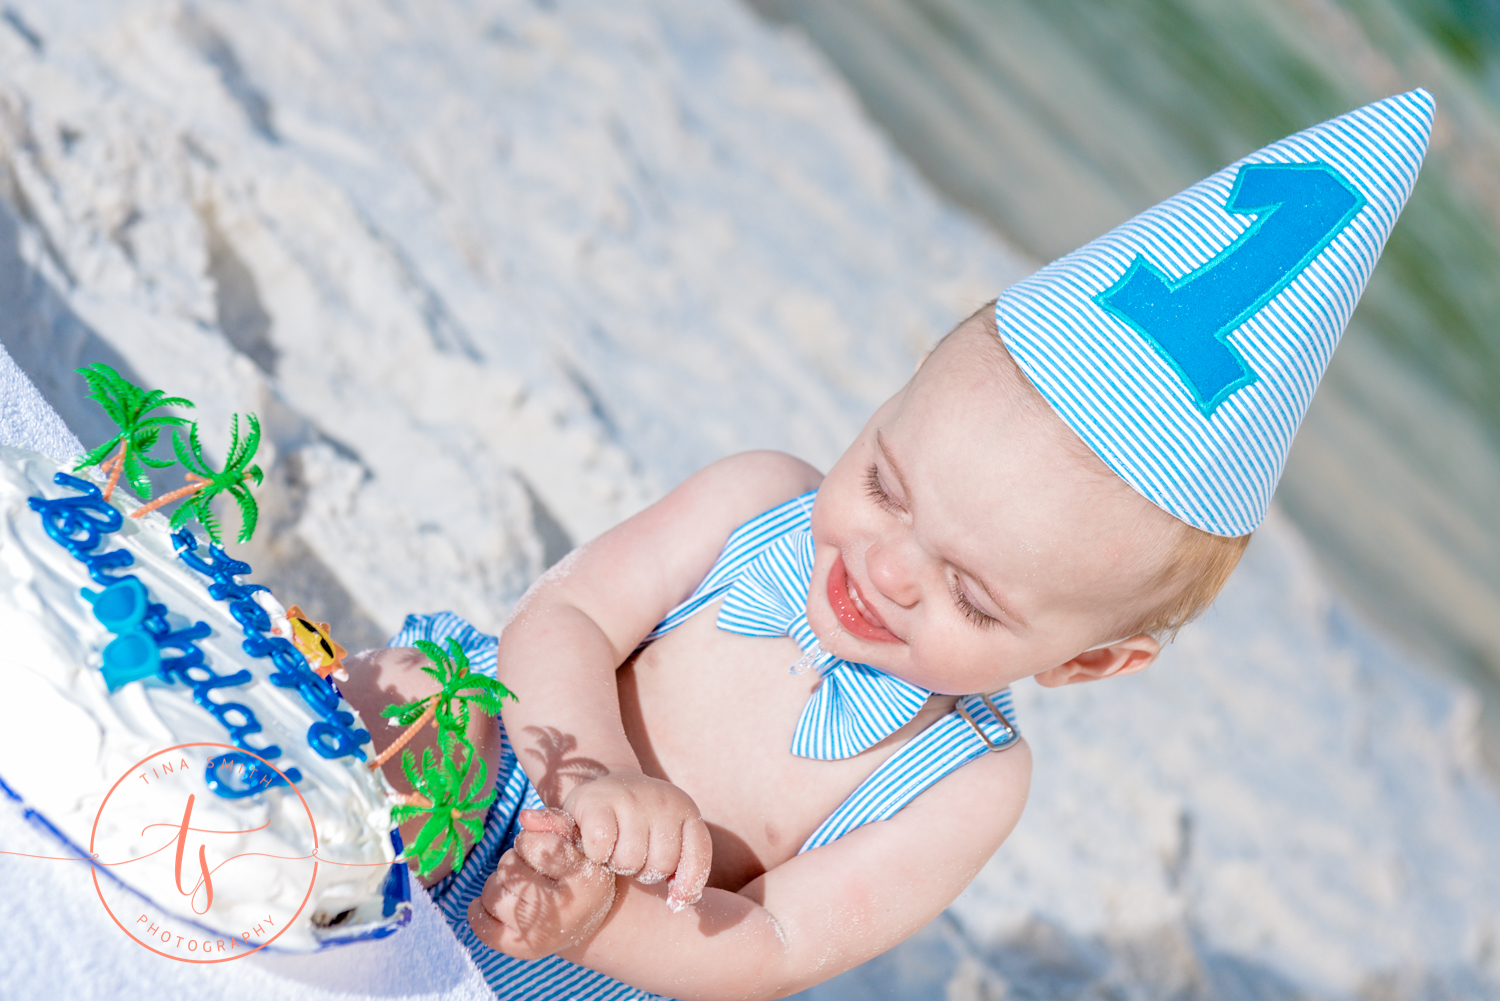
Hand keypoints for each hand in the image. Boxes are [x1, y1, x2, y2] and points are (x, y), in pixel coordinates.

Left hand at [468, 809, 616, 959]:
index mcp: (586, 881)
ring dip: (499, 881)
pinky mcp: (518, 948)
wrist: (584, 919)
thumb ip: (555, 822)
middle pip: (509, 867)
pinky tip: (498, 901)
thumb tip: (525, 816)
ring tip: (519, 884)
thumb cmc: (578, 869)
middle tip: (530, 866)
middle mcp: (564, 912)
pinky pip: (480, 923)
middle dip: (514, 859)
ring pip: (492, 891)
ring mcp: (539, 934)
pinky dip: (480, 908)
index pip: (540, 847)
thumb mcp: (578, 842)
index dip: (531, 839)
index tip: (540, 846)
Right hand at [562, 771, 711, 909]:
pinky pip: (601, 847)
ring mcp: (630, 797)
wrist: (602, 789)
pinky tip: (595, 845)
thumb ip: (684, 871)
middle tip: (633, 856)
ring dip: (617, 864)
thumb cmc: (639, 826)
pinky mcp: (596, 801)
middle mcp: (662, 799)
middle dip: (644, 871)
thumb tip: (678, 904)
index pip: (698, 856)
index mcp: (685, 809)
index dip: (687, 884)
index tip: (673, 896)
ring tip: (614, 849)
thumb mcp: (670, 840)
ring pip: (629, 861)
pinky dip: (596, 854)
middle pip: (660, 865)